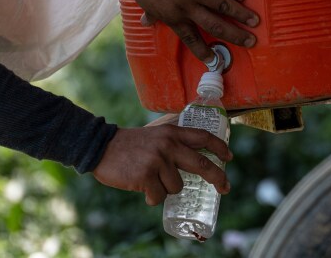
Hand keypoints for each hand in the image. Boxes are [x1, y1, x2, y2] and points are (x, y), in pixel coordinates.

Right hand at [92, 126, 231, 205]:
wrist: (101, 147)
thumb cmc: (129, 144)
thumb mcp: (155, 134)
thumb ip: (173, 139)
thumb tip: (195, 150)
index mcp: (171, 133)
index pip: (202, 137)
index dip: (219, 147)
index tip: (229, 156)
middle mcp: (168, 145)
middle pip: (201, 164)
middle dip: (217, 177)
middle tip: (225, 187)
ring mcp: (157, 161)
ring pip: (177, 187)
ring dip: (166, 189)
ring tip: (151, 180)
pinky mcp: (145, 176)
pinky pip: (158, 197)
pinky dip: (151, 197)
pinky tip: (141, 187)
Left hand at [124, 0, 258, 61]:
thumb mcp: (146, 3)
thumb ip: (152, 15)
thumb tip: (146, 24)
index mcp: (173, 17)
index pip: (191, 38)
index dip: (203, 51)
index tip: (214, 61)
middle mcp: (187, 6)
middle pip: (215, 24)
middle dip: (235, 34)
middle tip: (251, 41)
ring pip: (223, 4)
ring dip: (241, 13)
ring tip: (255, 21)